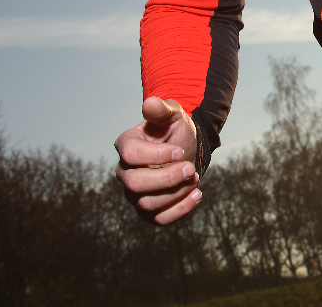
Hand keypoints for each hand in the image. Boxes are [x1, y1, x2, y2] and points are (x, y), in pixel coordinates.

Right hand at [114, 96, 200, 224]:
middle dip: (166, 178)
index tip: (180, 151)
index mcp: (126, 145)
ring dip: (176, 193)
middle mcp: (125, 172)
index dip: (156, 155)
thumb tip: (150, 103)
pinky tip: (197, 194)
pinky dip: (180, 210)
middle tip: (191, 168)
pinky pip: (159, 219)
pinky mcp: (149, 210)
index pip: (130, 155)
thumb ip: (162, 109)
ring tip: (195, 177)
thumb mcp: (172, 114)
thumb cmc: (174, 129)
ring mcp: (134, 193)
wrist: (186, 148)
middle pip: (134, 184)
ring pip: (147, 204)